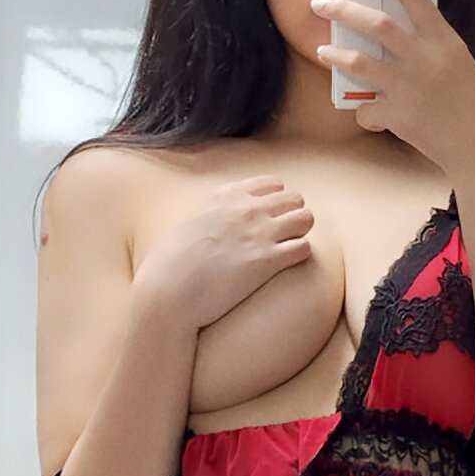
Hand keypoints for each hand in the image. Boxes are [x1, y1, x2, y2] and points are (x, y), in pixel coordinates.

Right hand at [132, 176, 313, 329]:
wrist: (167, 291)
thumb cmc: (171, 263)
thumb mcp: (191, 223)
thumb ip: (214, 214)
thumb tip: (223, 220)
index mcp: (227, 196)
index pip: (273, 184)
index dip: (277, 201)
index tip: (270, 218)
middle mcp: (247, 208)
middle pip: (295, 199)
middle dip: (293, 216)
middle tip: (282, 237)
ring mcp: (259, 232)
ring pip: (306, 218)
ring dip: (300, 233)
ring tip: (286, 250)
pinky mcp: (268, 260)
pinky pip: (304, 248)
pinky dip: (300, 256)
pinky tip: (285, 266)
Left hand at [311, 0, 474, 172]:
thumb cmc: (471, 102)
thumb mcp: (456, 61)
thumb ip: (427, 45)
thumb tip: (392, 35)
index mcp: (443, 39)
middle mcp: (424, 59)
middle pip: (376, 24)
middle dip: (342, 10)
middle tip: (321, 4)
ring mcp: (408, 87)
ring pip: (359, 62)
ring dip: (336, 56)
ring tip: (325, 52)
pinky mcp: (397, 115)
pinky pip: (366, 110)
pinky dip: (365, 113)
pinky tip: (372, 116)